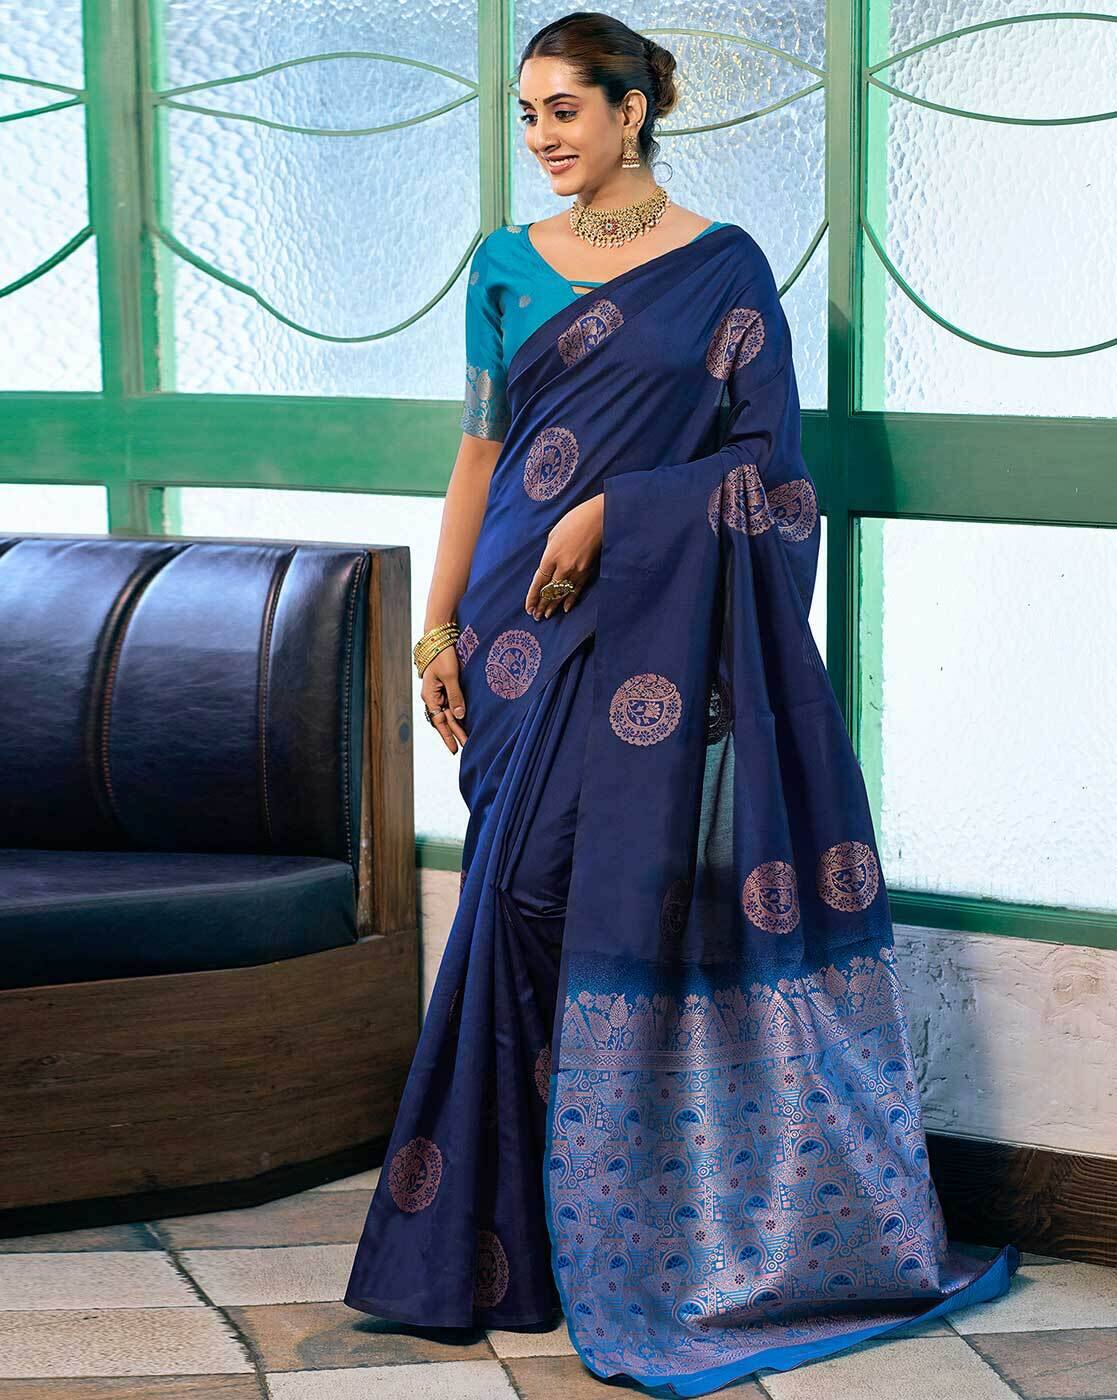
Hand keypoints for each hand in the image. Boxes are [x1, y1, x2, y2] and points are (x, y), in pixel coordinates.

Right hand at [421, 645, 467, 753]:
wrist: (439, 636)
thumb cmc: (442, 655)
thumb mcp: (450, 676)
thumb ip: (455, 696)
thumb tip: (459, 716)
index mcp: (430, 696)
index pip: (439, 721)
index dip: (448, 736)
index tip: (455, 749)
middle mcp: (432, 696)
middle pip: (444, 720)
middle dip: (454, 733)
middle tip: (467, 747)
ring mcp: (438, 691)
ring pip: (447, 713)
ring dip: (457, 724)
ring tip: (467, 737)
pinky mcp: (444, 685)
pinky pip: (450, 703)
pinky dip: (457, 713)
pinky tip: (464, 719)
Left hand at [525, 493, 603, 618]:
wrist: (599, 518)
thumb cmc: (574, 520)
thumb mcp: (554, 534)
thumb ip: (549, 553)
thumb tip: (548, 566)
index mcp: (551, 556)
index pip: (539, 582)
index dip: (533, 597)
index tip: (528, 608)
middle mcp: (563, 566)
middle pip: (550, 591)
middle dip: (542, 605)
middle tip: (536, 616)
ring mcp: (577, 570)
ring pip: (563, 593)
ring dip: (554, 605)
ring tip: (546, 616)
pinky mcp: (588, 571)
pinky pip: (577, 589)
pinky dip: (570, 599)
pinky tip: (565, 608)